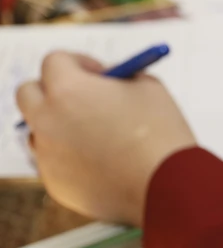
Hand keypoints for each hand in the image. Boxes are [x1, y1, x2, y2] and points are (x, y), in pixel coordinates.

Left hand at [16, 52, 195, 226]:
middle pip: (28, 94)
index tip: (99, 73)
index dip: (80, 63)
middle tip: (82, 96)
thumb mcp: (149, 87)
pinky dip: (75, 159)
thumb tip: (107, 80)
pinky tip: (109, 163)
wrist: (169, 186)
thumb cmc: (162, 132)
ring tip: (100, 135)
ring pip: (40, 132)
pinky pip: (57, 163)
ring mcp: (48, 156)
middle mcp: (47, 122)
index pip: (55, 61)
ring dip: (61, 126)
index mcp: (68, 91)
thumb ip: (121, 77)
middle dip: (52, 89)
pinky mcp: (57, 185)